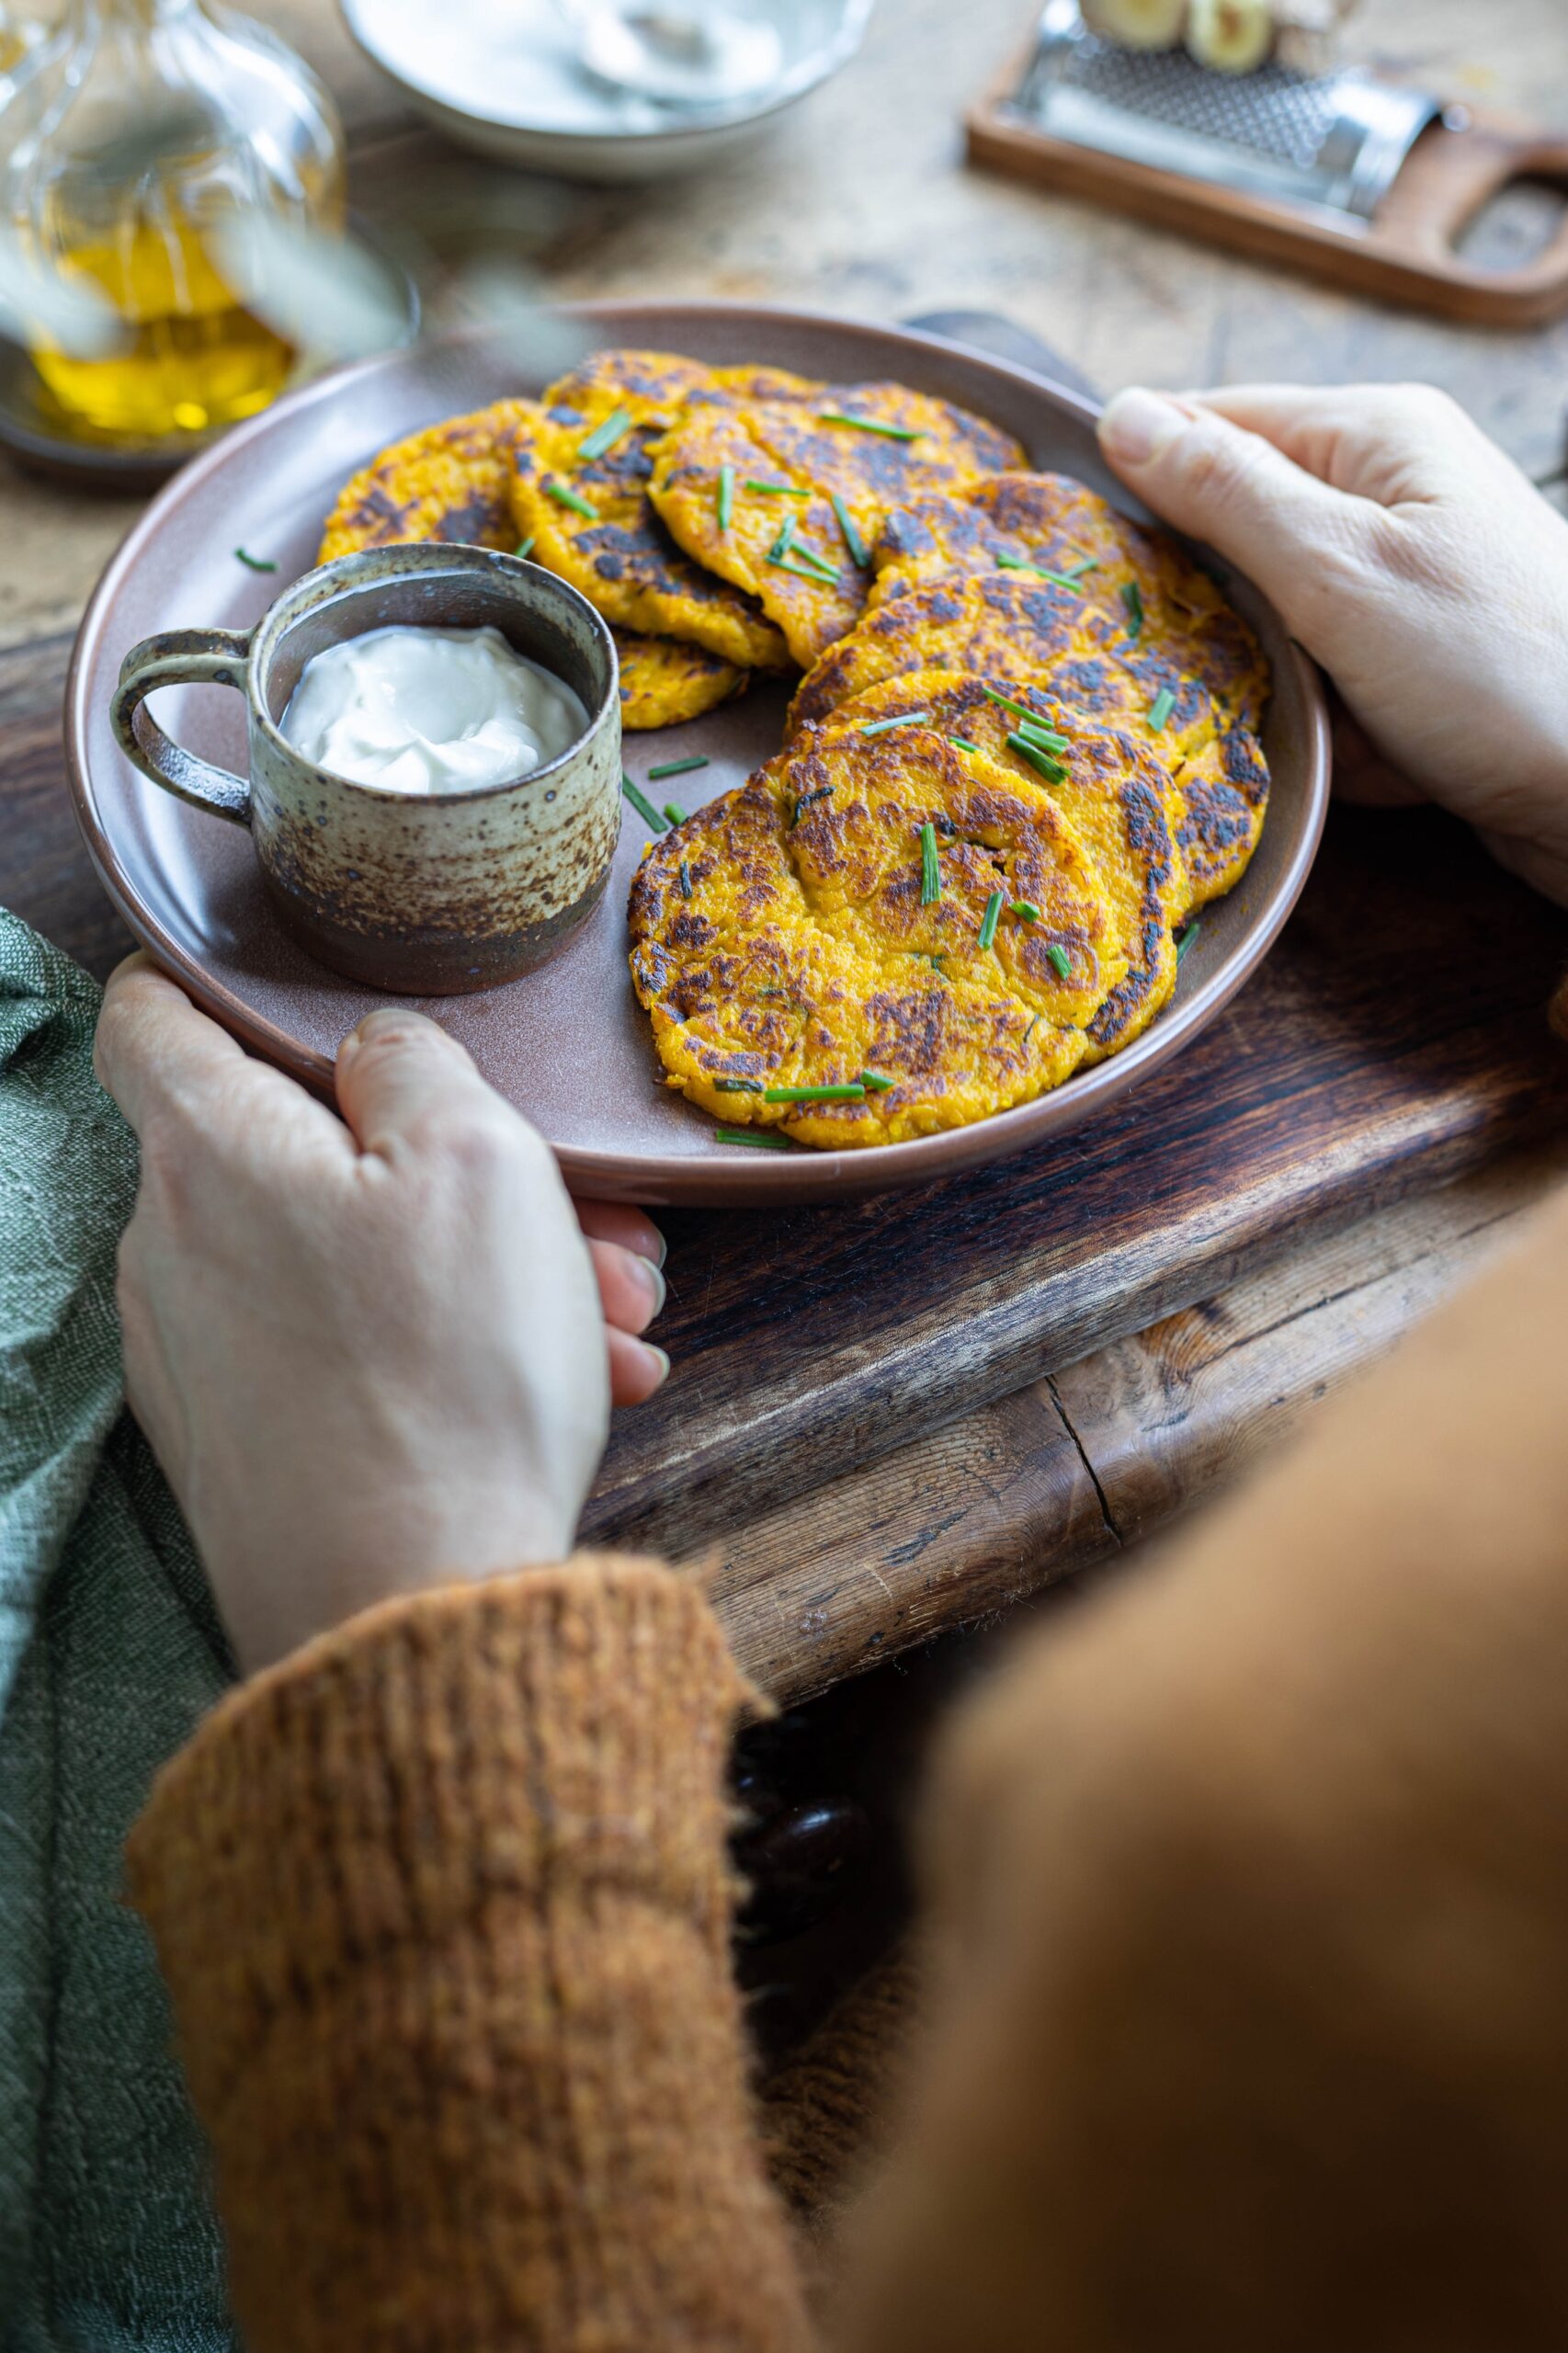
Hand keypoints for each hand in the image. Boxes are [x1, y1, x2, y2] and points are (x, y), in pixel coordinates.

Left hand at [94, 957, 670, 1672]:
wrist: (410, 1612)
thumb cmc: (448, 1375)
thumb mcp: (477, 1160)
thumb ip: (413, 1063)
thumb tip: (375, 1051)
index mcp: (208, 1151)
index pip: (153, 1015)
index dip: (219, 980)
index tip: (298, 986)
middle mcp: (170, 1250)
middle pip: (302, 1152)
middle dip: (454, 1165)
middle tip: (584, 1213)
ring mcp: (197, 1358)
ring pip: (346, 1259)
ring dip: (479, 1268)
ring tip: (614, 1317)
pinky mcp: (239, 1446)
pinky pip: (346, 1352)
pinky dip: (445, 1350)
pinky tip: (575, 1384)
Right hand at [1097, 382, 1567, 905]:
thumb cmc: (1496, 668)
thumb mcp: (1337, 569)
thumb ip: (1226, 493)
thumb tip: (1123, 414)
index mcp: (1377, 438)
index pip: (1214, 426)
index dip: (1144, 488)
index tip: (1084, 558)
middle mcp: (1394, 500)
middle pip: (1238, 536)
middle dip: (1209, 609)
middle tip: (1170, 659)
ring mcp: (1409, 591)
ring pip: (1275, 628)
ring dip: (1267, 686)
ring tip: (1287, 720)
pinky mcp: (1420, 675)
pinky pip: (1329, 697)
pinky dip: (1327, 737)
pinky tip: (1351, 763)